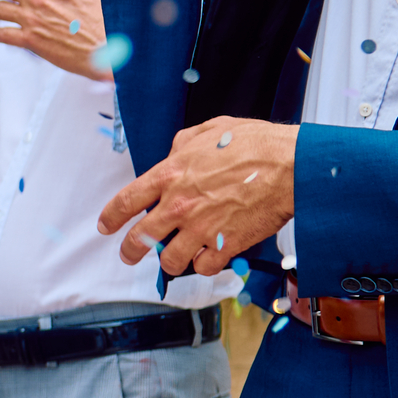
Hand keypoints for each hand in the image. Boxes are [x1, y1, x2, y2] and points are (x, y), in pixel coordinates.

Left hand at [97, 117, 298, 275]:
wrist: (291, 166)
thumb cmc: (257, 144)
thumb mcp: (210, 130)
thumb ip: (183, 145)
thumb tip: (173, 154)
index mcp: (170, 174)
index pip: (126, 201)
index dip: (111, 217)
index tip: (106, 227)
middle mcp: (179, 204)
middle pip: (139, 238)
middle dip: (130, 250)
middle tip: (129, 255)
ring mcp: (200, 228)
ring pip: (168, 259)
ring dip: (170, 259)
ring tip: (175, 256)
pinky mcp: (224, 246)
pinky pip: (202, 267)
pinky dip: (203, 264)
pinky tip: (207, 256)